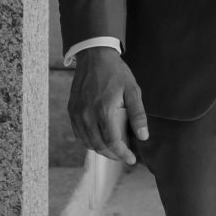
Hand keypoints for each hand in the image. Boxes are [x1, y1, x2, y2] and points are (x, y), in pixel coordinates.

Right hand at [68, 46, 149, 165]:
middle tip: (124, 155)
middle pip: (99, 146)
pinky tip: (98, 139)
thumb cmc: (116, 72)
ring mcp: (77, 113)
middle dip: (112, 155)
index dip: (123, 154)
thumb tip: (143, 136)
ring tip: (113, 149)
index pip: (112, 142)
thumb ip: (138, 114)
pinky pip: (78, 133)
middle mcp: (87, 114)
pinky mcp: (72, 110)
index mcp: (104, 110)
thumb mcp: (132, 90)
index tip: (132, 159)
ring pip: (87, 142)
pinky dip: (88, 141)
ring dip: (100, 149)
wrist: (94, 56)